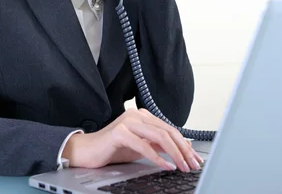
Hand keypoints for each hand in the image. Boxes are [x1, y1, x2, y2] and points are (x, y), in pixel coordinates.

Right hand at [62, 109, 202, 171]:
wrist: (87, 151)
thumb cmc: (112, 149)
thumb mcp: (140, 146)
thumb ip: (158, 144)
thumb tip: (181, 147)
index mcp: (143, 116)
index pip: (170, 129)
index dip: (185, 145)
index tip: (195, 158)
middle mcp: (137, 115)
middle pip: (168, 131)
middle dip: (183, 150)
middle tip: (193, 164)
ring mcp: (128, 121)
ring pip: (159, 136)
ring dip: (174, 154)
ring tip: (183, 166)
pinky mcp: (120, 132)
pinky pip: (143, 145)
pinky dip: (157, 157)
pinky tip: (166, 165)